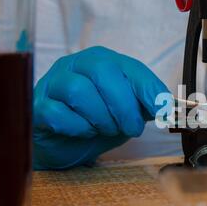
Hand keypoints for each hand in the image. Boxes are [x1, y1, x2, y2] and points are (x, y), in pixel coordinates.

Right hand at [34, 46, 169, 169]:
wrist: (64, 143)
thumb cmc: (97, 122)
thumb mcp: (127, 113)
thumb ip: (144, 106)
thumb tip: (167, 108)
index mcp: (104, 62)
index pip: (130, 68)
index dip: (149, 89)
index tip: (163, 110)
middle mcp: (77, 65)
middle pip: (103, 72)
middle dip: (124, 105)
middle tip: (132, 128)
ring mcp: (54, 82)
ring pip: (79, 91)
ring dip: (101, 118)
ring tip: (107, 129)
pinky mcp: (38, 105)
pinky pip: (58, 113)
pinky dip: (78, 127)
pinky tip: (84, 132)